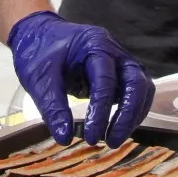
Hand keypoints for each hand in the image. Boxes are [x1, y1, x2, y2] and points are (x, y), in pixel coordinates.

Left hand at [8, 11, 155, 146]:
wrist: (36, 35)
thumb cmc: (37, 51)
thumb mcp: (39, 80)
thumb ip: (53, 108)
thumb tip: (65, 139)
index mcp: (95, 44)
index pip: (106, 81)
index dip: (101, 112)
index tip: (92, 138)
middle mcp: (114, 51)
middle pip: (136, 82)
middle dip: (127, 115)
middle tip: (111, 141)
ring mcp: (119, 61)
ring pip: (141, 88)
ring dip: (133, 115)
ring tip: (114, 139)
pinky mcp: (117, 74)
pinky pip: (133, 93)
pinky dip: (130, 111)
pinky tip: (117, 128)